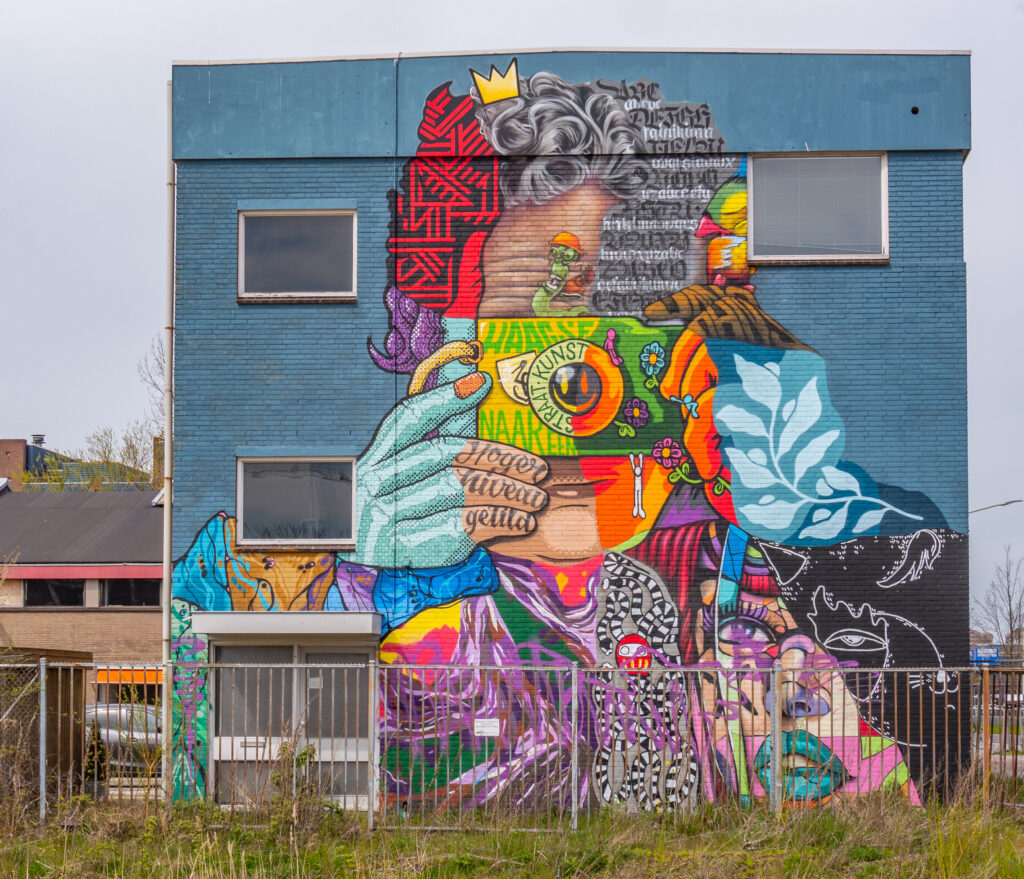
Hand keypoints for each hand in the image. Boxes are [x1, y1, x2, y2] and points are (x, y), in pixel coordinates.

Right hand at [350, 372, 549, 568]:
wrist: (361, 558)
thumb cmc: (397, 508)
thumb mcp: (408, 472)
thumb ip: (440, 434)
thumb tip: (476, 383)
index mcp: (376, 456)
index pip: (409, 418)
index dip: (444, 397)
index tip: (481, 382)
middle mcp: (375, 481)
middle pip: (444, 453)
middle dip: (498, 459)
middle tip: (538, 470)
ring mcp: (384, 515)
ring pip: (457, 489)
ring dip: (507, 493)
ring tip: (537, 498)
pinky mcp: (402, 547)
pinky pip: (459, 526)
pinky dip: (497, 521)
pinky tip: (521, 521)